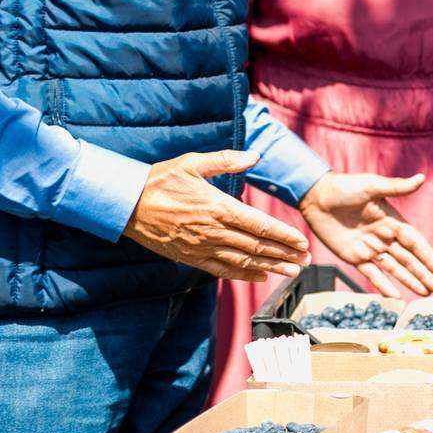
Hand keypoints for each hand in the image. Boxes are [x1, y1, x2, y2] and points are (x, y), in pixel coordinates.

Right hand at [123, 150, 308, 280]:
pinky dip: (244, 275)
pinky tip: (261, 277)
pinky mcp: (191, 258)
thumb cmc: (160, 180)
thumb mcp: (193, 163)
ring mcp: (202, 247)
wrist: (126, 205)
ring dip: (271, 267)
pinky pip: (222, 270)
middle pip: (257, 246)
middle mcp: (213, 231)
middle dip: (284, 254)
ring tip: (292, 272)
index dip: (283, 235)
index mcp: (218, 206)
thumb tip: (255, 155)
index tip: (302, 242)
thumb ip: (226, 160)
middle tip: (306, 261)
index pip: (259, 224)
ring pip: (243, 261)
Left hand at [299, 171, 432, 297]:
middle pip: (408, 260)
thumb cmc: (344, 187)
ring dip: (410, 281)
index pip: (415, 243)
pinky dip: (383, 286)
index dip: (428, 257)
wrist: (316, 196)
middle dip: (424, 275)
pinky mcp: (353, 257)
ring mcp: (369, 249)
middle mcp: (384, 237)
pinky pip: (371, 274)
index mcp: (392, 221)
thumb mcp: (371, 186)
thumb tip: (422, 178)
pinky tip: (395, 297)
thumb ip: (396, 187)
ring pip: (394, 269)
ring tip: (425, 294)